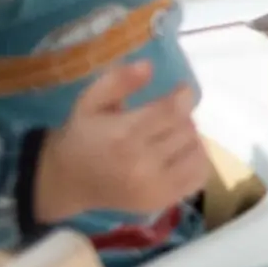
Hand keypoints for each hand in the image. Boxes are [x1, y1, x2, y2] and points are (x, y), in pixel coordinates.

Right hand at [33, 60, 206, 225]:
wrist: (68, 182)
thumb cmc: (82, 137)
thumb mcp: (90, 102)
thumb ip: (118, 81)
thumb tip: (148, 65)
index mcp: (122, 135)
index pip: (171, 111)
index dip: (183, 96)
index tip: (181, 90)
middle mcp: (141, 163)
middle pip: (186, 129)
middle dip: (182, 117)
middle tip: (167, 115)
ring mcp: (154, 186)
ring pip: (196, 151)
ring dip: (190, 138)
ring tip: (171, 134)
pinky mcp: (162, 201)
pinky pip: (198, 176)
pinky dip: (196, 160)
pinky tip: (179, 154)